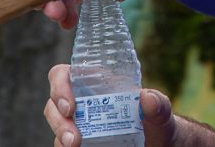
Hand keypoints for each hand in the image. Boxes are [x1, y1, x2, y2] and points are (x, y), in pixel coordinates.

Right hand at [45, 64, 178, 146]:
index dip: (59, 86)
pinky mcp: (78, 142)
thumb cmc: (157, 120)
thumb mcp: (161, 110)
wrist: (161, 144)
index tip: (70, 107)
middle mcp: (82, 102)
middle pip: (54, 104)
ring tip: (74, 146)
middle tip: (74, 139)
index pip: (64, 75)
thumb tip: (147, 98)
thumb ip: (159, 104)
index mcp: (96, 83)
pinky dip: (64, 146)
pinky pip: (62, 143)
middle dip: (59, 121)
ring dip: (60, 136)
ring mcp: (79, 123)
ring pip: (56, 125)